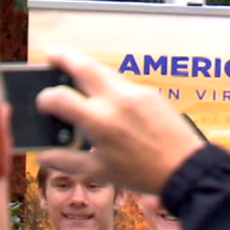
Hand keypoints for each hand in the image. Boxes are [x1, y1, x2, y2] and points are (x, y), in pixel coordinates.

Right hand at [35, 48, 205, 194]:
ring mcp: (136, 93)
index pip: (59, 97)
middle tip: (52, 56)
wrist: (186, 168)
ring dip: (88, 69)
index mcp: (99, 121)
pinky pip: (125, 82)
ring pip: (105, 71)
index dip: (45, 99)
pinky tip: (108, 95)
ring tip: (76, 73)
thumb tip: (43, 157)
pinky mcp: (152, 94)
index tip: (44, 104)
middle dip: (63, 57)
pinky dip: (111, 84)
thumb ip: (68, 161)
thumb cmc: (143, 173)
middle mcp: (116, 100)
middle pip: (82, 65)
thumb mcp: (101, 171)